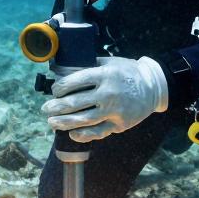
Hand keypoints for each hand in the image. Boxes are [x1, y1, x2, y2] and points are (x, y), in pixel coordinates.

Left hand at [42, 56, 168, 142]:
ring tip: (52, 122)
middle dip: (56, 107)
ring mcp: (114, 111)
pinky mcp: (119, 124)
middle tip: (45, 108)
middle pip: (75, 103)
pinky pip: (98, 132)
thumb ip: (88, 65)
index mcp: (104, 75)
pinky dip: (83, 135)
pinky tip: (72, 133)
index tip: (54, 90)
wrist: (153, 87)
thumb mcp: (109, 62)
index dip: (60, 87)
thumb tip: (62, 69)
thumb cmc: (128, 72)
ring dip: (64, 122)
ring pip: (83, 120)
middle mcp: (108, 94)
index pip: (75, 82)